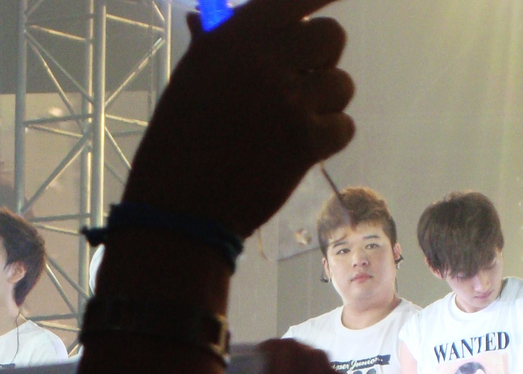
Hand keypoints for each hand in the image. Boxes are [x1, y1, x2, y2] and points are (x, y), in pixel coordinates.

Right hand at [123, 0, 354, 236]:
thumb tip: (204, 18)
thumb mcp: (190, 81)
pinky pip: (344, 126)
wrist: (181, 206)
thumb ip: (212, 44)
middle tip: (301, 81)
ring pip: (341, 85)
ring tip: (291, 123)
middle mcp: (266, 61)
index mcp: (235, 38)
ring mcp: (290, 102)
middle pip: (331, 37)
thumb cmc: (178, 141)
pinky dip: (328, 137)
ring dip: (324, 103)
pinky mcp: (307, 141)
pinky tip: (300, 148)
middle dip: (322, 58)